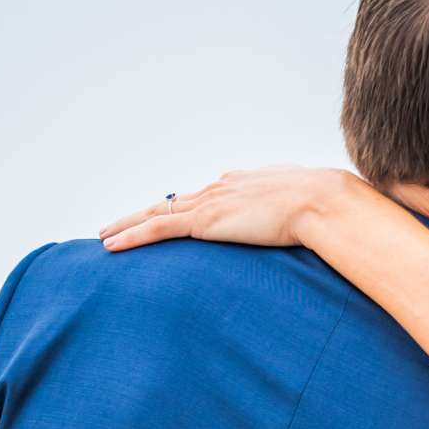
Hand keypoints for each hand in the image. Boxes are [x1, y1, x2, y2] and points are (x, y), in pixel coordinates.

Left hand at [99, 167, 351, 253]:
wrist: (321, 202)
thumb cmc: (324, 206)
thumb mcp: (303, 202)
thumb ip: (290, 203)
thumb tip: (291, 210)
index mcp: (242, 183)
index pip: (205, 194)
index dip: (186, 206)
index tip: (171, 213)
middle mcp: (220, 188)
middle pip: (172, 201)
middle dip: (144, 213)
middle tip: (119, 224)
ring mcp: (210, 203)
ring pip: (155, 213)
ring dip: (126, 225)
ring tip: (104, 236)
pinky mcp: (205, 221)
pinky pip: (157, 228)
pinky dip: (131, 235)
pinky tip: (110, 245)